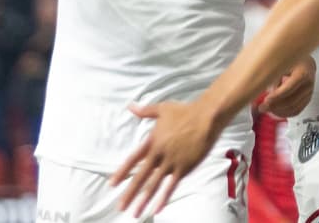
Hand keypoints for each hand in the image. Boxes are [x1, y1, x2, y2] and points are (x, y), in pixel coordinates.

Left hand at [111, 100, 219, 217]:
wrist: (207, 116)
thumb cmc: (185, 111)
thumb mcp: (162, 108)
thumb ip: (145, 111)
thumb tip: (130, 106)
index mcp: (152, 141)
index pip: (133, 160)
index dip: (122, 172)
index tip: (112, 184)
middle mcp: (159, 154)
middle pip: (141, 177)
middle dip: (130, 193)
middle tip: (121, 207)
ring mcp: (171, 162)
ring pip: (155, 184)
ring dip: (144, 199)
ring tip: (136, 213)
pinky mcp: (184, 167)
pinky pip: (172, 185)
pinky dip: (164, 197)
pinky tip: (158, 208)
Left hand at [258, 56, 315, 117]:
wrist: (305, 62)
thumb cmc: (292, 61)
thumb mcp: (282, 63)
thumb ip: (274, 76)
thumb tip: (262, 89)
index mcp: (303, 72)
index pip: (289, 88)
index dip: (277, 96)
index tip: (265, 100)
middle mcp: (308, 84)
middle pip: (291, 100)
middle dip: (275, 106)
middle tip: (262, 107)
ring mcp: (309, 93)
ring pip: (293, 108)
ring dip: (278, 111)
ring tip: (267, 109)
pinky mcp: (307, 99)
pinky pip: (296, 111)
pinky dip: (285, 114)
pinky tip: (275, 111)